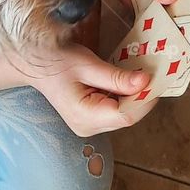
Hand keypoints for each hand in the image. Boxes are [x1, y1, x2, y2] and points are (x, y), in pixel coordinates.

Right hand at [0, 44, 156, 135]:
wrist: (32, 64)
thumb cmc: (55, 61)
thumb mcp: (86, 64)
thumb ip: (116, 77)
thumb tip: (146, 81)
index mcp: (85, 117)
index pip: (126, 115)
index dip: (145, 98)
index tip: (157, 77)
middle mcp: (89, 128)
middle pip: (127, 117)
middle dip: (142, 96)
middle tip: (154, 71)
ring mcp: (90, 126)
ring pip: (124, 114)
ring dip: (135, 96)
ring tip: (142, 73)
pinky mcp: (92, 119)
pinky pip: (116, 110)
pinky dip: (125, 96)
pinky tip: (128, 80)